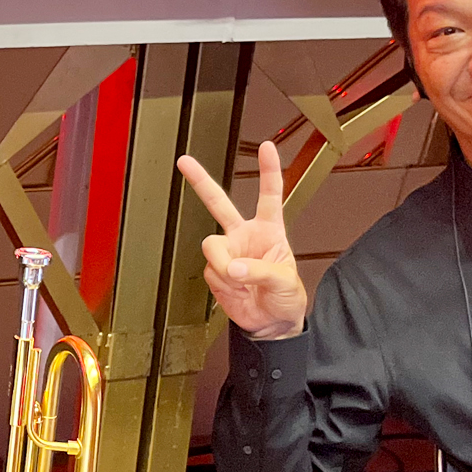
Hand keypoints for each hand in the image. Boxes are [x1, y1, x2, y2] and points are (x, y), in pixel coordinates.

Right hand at [176, 141, 307, 338]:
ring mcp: (228, 253)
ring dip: (224, 264)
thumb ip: (260, 270)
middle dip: (200, 181)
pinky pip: (211, 271)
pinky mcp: (215, 271)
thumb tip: (234, 267)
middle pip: (219, 203)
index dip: (268, 171)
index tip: (266, 148)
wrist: (271, 323)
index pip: (269, 195)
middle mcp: (244, 237)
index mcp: (269, 231)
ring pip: (212, 246)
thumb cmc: (286, 297)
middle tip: (185, 162)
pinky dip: (223, 283)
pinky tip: (236, 289)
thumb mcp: (285, 281)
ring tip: (240, 279)